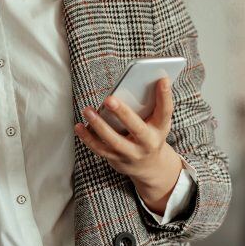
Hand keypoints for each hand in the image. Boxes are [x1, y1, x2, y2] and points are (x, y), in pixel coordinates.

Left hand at [74, 76, 182, 213]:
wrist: (150, 166)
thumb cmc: (151, 134)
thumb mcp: (158, 120)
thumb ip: (152, 103)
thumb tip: (142, 79)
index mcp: (160, 128)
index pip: (165, 111)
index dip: (165, 96)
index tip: (162, 79)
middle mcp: (148, 143)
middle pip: (137, 128)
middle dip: (123, 114)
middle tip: (109, 99)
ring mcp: (132, 153)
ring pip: (114, 141)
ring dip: (99, 126)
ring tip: (87, 110)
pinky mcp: (117, 160)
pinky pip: (100, 149)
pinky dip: (88, 138)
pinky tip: (79, 126)